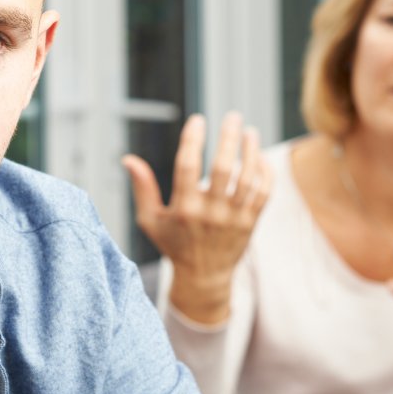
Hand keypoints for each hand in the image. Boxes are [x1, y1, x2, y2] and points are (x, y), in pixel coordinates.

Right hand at [122, 111, 271, 324]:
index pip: (187, 167)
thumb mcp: (151, 220)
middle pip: (223, 169)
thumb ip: (142, 188)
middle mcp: (210, 213)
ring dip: (251, 152)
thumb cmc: (174, 244)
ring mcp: (233, 218)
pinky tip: (259, 156)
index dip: (192, 139)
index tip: (197, 120)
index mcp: (184, 209)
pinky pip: (263, 193)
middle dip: (228, 138)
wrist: (204, 277)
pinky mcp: (251, 223)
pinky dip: (264, 173)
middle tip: (232, 116)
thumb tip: (128, 159)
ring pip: (248, 179)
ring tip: (250, 132)